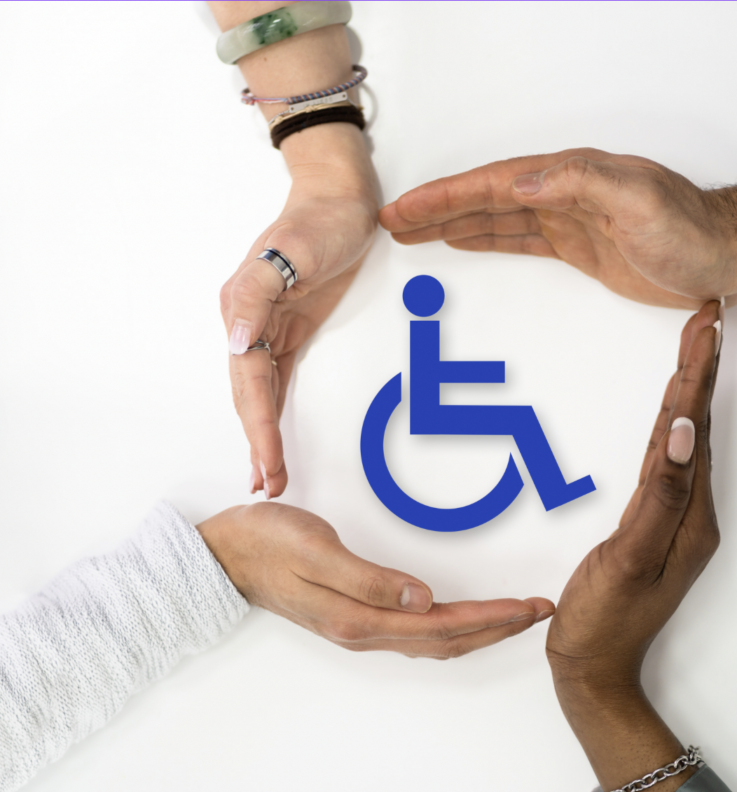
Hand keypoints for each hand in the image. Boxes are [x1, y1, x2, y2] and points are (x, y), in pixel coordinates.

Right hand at [197, 503, 553, 657]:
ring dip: (479, 630)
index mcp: (359, 618)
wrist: (227, 553)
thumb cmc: (269, 543)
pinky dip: (452, 627)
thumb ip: (369, 579)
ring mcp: (361, 628)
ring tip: (515, 616)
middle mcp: (364, 631)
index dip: (490, 618)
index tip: (528, 608)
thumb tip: (423, 600)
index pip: (442, 626)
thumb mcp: (316, 552)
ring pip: (435, 640)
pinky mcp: (357, 615)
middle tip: (539, 611)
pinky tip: (464, 618)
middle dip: (498, 627)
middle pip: (447, 640)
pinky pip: (418, 633)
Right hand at [222, 176, 376, 499]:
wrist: (340, 199)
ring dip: (263, 433)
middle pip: (250, 396)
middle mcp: (248, 323)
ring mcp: (268, 327)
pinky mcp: (289, 328)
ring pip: (260, 393)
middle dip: (259, 442)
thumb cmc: (317, 221)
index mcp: (242, 309)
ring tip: (269, 474)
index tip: (268, 464)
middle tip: (268, 486)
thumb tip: (235, 342)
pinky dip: (273, 410)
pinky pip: (276, 378)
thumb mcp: (289, 251)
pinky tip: (272, 433)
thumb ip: (257, 296)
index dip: (259, 427)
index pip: (250, 382)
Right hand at [379, 130, 736, 307]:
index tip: (405, 207)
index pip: (492, 184)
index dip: (444, 196)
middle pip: (483, 199)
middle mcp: (561, 193)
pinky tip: (464, 238)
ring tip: (412, 230)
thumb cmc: (689, 228)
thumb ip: (579, 184)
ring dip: (452, 222)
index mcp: (568, 177)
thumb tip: (521, 183)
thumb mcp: (636, 199)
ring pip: (494, 219)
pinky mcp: (576, 246)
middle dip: (434, 207)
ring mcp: (566, 219)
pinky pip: (518, 239)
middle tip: (391, 219)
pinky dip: (486, 238)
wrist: (723, 254)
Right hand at [544, 301, 721, 791]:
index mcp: (690, 515)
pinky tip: (668, 408)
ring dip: (689, 389)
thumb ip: (658, 496)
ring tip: (695, 346)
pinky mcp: (651, 521)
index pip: (694, 428)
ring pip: (681, 437)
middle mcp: (690, 510)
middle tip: (707, 318)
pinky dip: (669, 422)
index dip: (699, 374)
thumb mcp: (630, 558)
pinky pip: (664, 458)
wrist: (593, 669)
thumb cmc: (604, 620)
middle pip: (695, 424)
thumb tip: (678, 433)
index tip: (707, 325)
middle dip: (702, 367)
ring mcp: (673, 517)